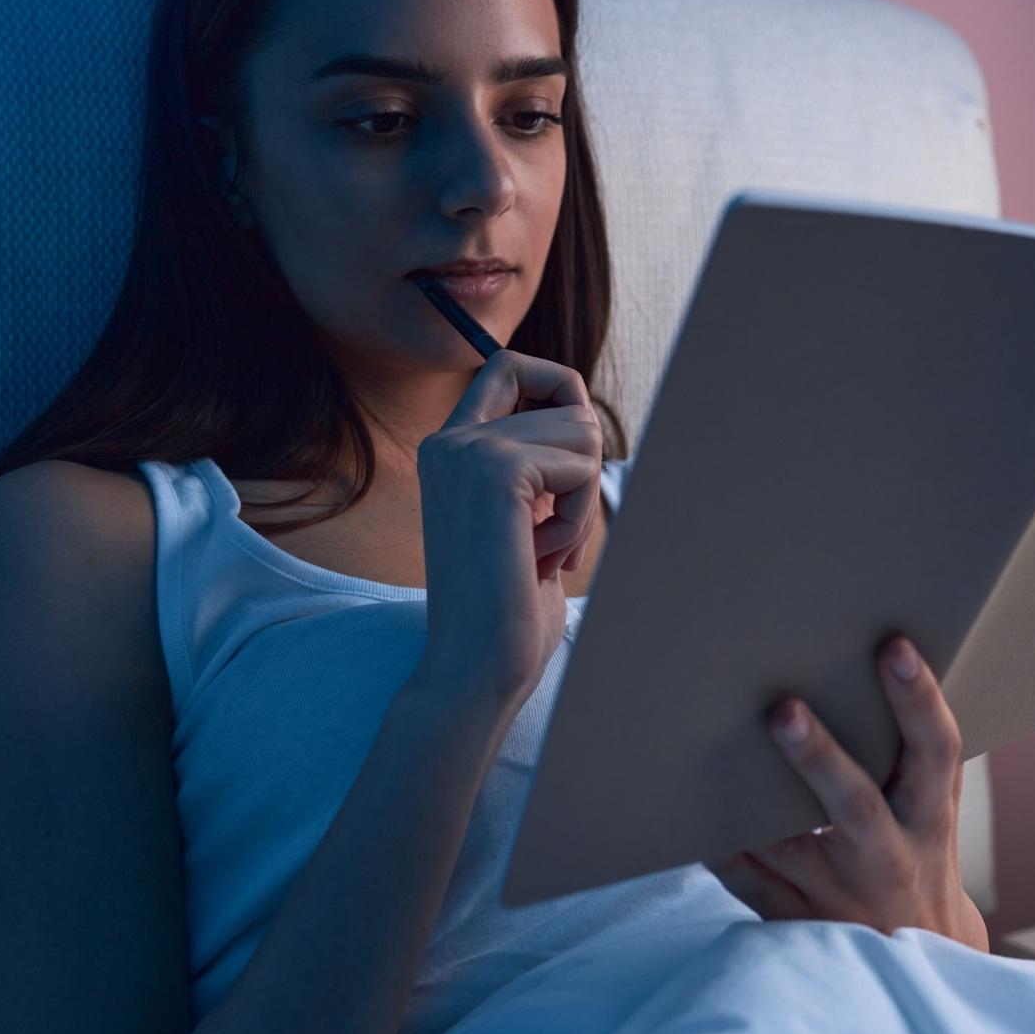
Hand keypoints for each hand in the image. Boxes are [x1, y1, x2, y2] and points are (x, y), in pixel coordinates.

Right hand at [417, 348, 603, 710]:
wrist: (473, 667)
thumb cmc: (504, 610)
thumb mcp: (521, 520)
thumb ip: (536, 467)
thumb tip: (584, 418)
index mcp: (449, 449)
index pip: (508, 366)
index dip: (560, 389)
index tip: (572, 459)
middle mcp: (450, 440)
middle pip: (567, 403)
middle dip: (585, 474)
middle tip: (555, 537)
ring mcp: (470, 451)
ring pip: (583, 434)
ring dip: (583, 503)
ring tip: (545, 552)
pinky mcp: (497, 470)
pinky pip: (581, 468)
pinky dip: (578, 521)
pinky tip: (542, 559)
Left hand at [705, 635, 989, 952]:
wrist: (914, 953)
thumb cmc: (918, 850)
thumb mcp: (934, 805)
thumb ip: (918, 751)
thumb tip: (892, 656)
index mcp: (928, 814)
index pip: (935, 751)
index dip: (918, 699)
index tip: (894, 647)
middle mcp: (887, 853)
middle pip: (857, 804)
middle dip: (820, 758)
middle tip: (784, 708)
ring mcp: (837, 892)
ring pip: (790, 848)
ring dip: (751, 805)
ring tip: (706, 751)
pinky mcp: (793, 919)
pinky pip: (747, 882)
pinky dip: (718, 848)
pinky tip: (685, 815)